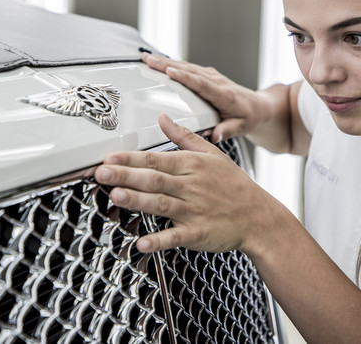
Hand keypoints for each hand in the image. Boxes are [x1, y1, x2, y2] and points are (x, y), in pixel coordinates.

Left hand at [93, 113, 274, 253]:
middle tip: (101, 172)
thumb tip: (163, 117)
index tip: (108, 156)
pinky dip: (159, 240)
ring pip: (161, 203)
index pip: (155, 158)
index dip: (130, 157)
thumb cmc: (234, 185)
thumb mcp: (212, 154)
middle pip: (154, 178)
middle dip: (126, 175)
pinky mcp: (198, 233)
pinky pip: (176, 237)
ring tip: (115, 196)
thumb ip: (184, 136)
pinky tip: (141, 243)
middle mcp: (190, 186)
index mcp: (192, 165)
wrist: (259, 217)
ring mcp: (194, 210)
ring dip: (137, 200)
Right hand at [142, 53, 267, 143]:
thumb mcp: (242, 128)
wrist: (259, 107)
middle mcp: (217, 82)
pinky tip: (159, 62)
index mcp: (224, 95)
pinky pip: (188, 68)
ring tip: (147, 59)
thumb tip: (216, 135)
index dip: (185, 78)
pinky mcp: (208, 76)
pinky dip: (173, 64)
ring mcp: (212, 77)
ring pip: (187, 66)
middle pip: (189, 71)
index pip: (202, 84)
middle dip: (167, 65)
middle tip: (148, 61)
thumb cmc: (250, 117)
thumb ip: (227, 130)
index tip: (169, 72)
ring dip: (166, 62)